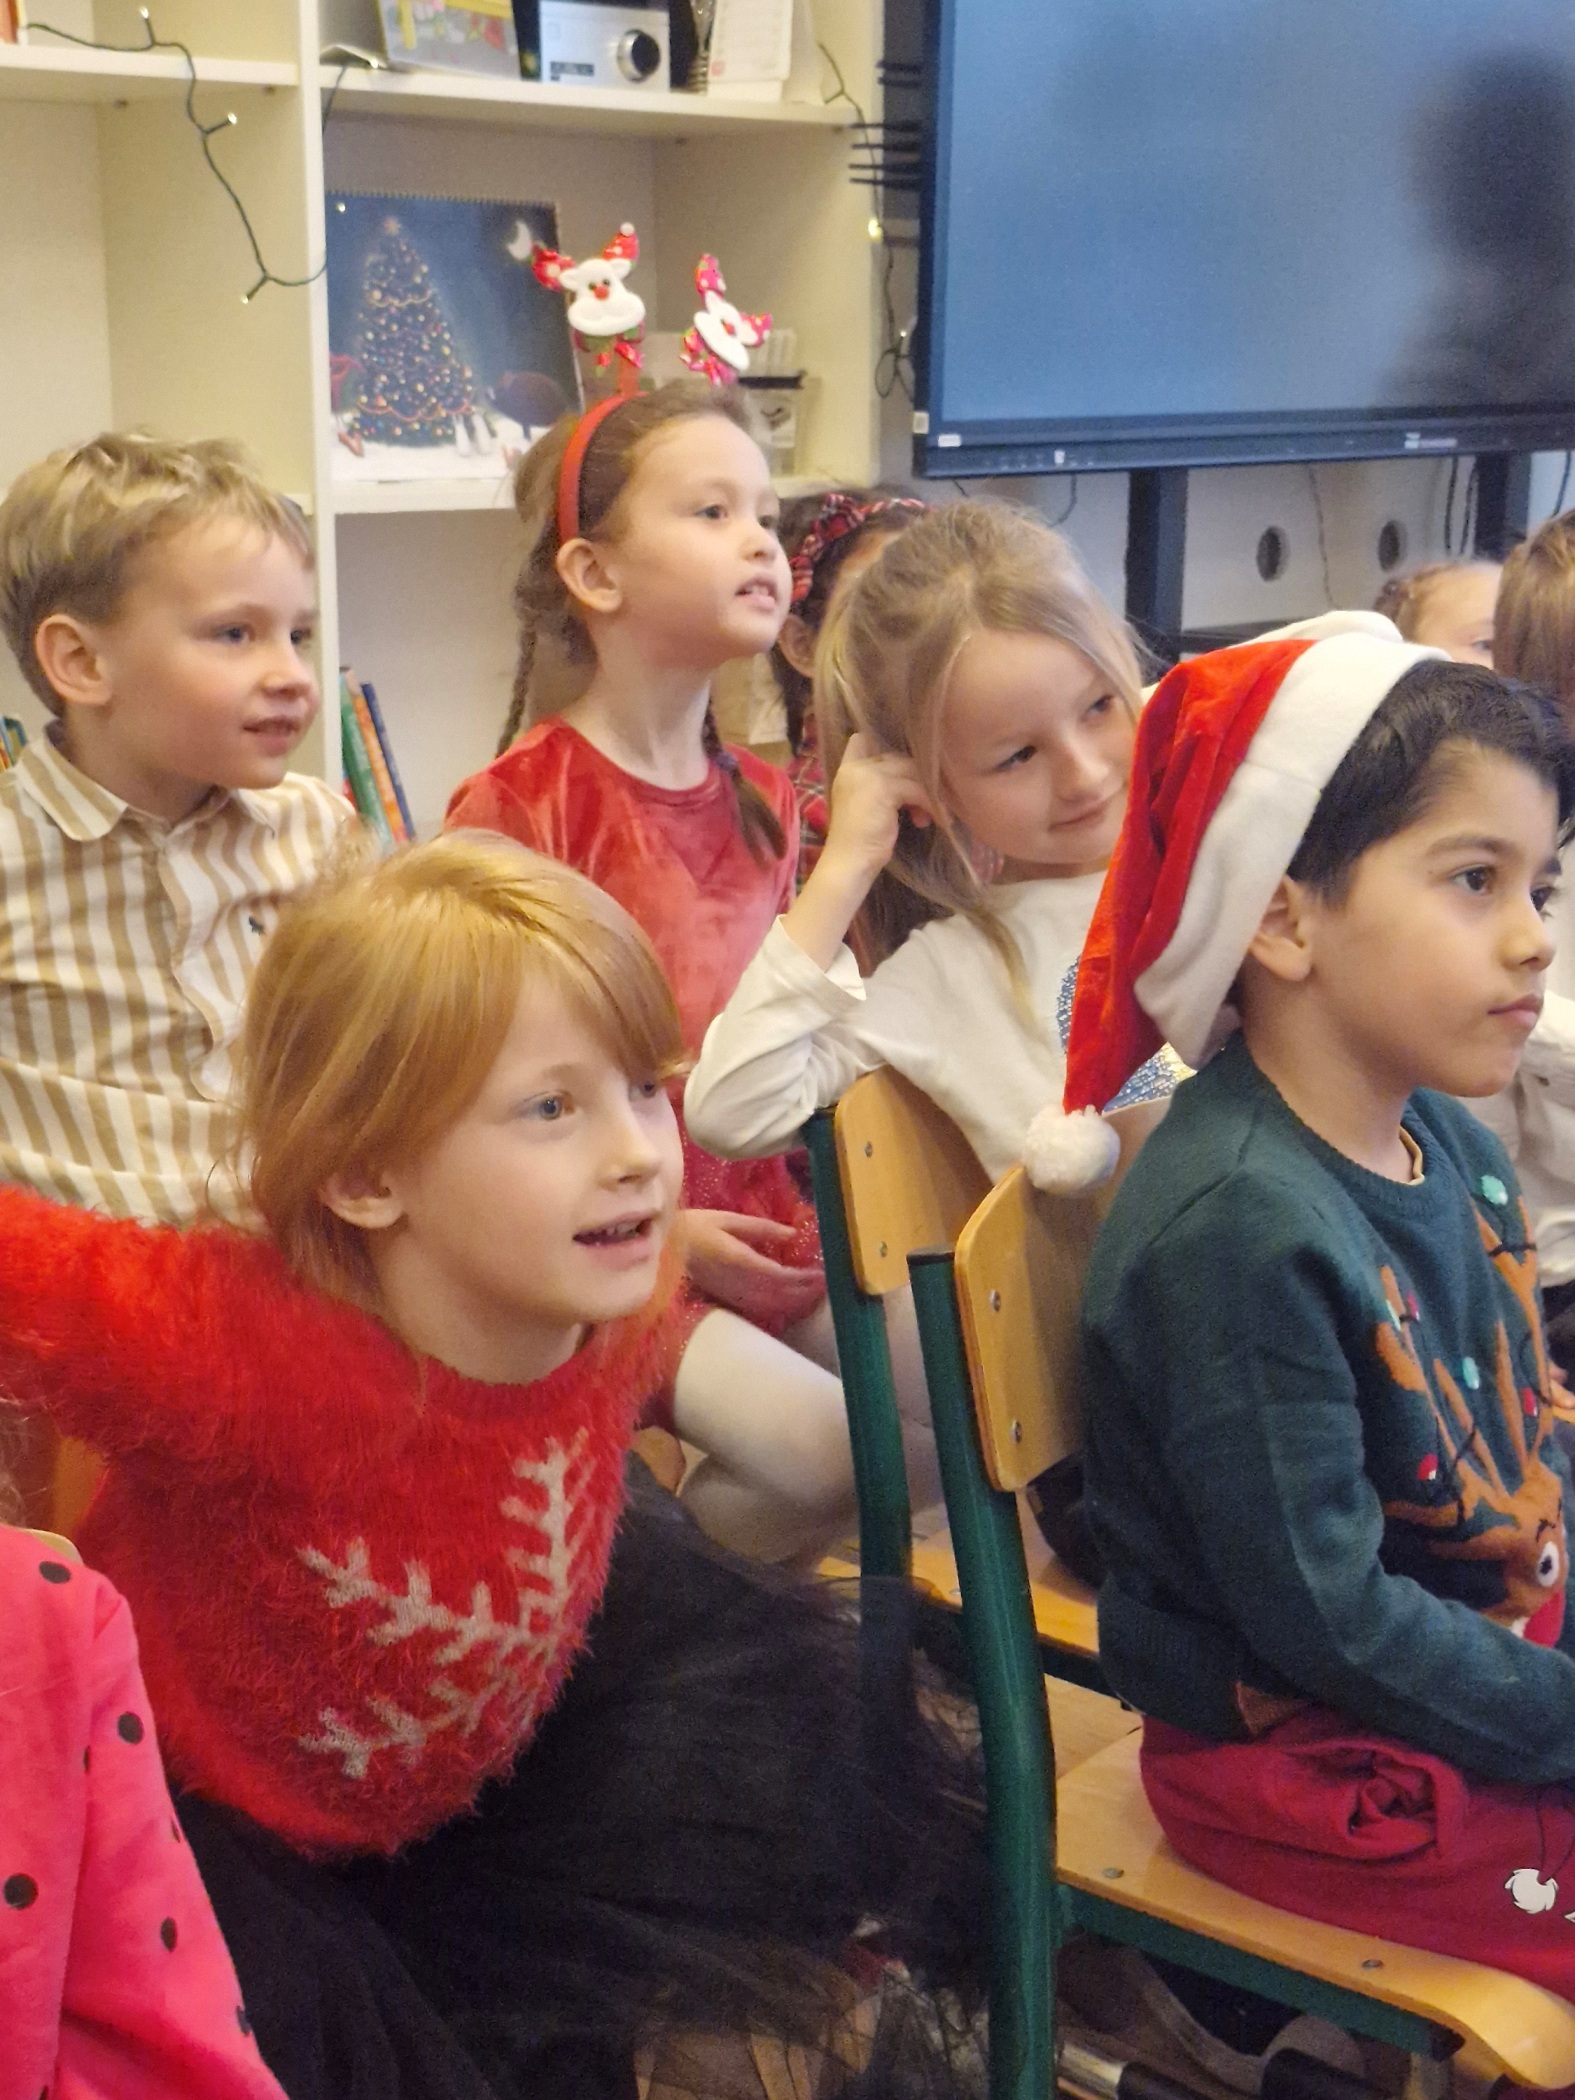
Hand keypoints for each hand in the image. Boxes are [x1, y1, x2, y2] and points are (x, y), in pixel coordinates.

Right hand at [681, 1209, 826, 1326]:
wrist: (661, 1250)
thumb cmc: (693, 1227)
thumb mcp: (727, 1219)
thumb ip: (761, 1228)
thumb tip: (792, 1234)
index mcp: (738, 1260)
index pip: (778, 1275)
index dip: (802, 1278)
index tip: (821, 1273)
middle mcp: (737, 1282)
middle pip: (779, 1294)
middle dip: (804, 1292)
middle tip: (826, 1286)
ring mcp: (731, 1294)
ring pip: (770, 1305)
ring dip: (794, 1303)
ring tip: (814, 1296)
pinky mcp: (726, 1299)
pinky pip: (757, 1308)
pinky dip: (777, 1307)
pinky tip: (790, 1303)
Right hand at [820, 733, 933, 883]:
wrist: (847, 864)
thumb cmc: (858, 842)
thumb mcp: (868, 806)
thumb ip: (881, 788)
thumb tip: (918, 779)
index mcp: (847, 770)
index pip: (861, 740)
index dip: (886, 747)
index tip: (906, 768)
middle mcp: (856, 767)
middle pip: (899, 758)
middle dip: (918, 780)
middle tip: (929, 805)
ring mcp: (868, 776)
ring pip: (912, 772)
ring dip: (929, 793)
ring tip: (934, 816)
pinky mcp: (883, 789)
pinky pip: (918, 790)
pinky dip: (932, 805)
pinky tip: (940, 820)